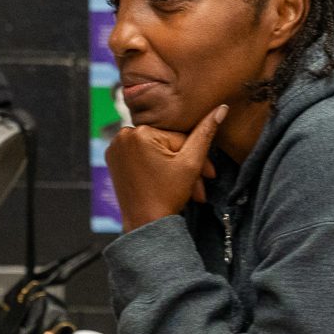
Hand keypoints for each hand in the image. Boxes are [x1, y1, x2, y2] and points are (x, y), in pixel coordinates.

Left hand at [105, 105, 226, 231]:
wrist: (145, 225)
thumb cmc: (167, 197)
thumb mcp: (191, 163)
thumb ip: (205, 133)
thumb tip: (221, 108)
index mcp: (139, 132)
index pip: (178, 138)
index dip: (197, 156)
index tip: (209, 175)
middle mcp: (123, 135)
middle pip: (166, 144)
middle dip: (185, 164)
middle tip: (200, 186)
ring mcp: (115, 148)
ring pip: (155, 150)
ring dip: (173, 166)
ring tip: (186, 188)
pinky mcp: (113, 160)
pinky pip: (142, 155)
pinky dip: (155, 166)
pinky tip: (166, 180)